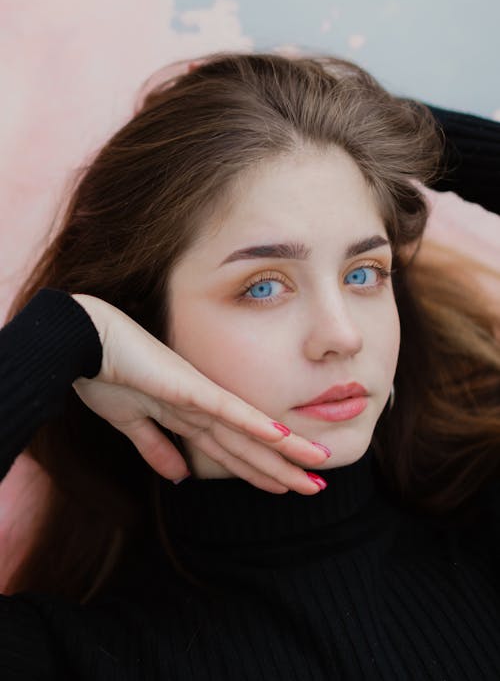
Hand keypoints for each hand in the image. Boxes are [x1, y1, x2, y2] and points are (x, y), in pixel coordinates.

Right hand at [71, 294, 328, 493]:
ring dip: (283, 455)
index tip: (287, 486)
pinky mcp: (190, 388)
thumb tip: (179, 478)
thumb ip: (156, 448)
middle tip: (318, 487)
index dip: (260, 470)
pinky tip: (283, 438)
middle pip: (249, 446)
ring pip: (248, 433)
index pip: (232, 449)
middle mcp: (202, 407)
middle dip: (283, 469)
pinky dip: (255, 425)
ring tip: (318, 469)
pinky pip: (228, 410)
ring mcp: (199, 396)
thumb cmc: (104, 374)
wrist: (84, 342)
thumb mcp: (130, 422)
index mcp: (189, 415)